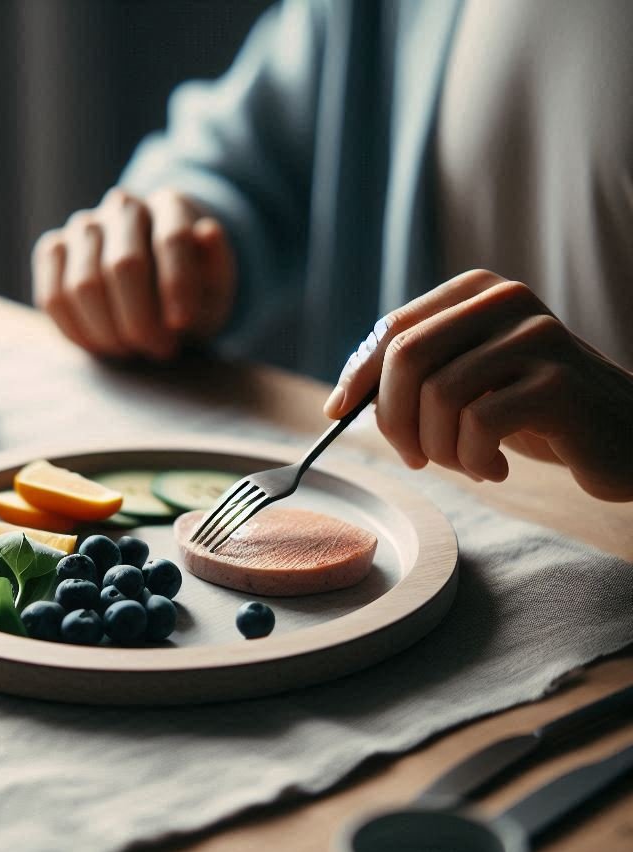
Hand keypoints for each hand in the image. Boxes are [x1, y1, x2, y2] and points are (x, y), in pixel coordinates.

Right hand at [31, 188, 235, 360]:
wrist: (157, 286)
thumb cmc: (191, 291)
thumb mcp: (217, 287)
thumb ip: (218, 266)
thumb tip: (208, 232)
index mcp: (171, 205)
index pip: (172, 239)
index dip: (177, 285)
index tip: (182, 326)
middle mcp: (123, 206)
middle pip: (124, 265)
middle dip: (142, 321)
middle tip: (160, 350)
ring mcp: (83, 226)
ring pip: (83, 285)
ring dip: (109, 333)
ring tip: (132, 351)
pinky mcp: (53, 250)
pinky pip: (53, 297)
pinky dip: (77, 332)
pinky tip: (102, 347)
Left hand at [323, 269, 632, 500]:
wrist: (620, 437)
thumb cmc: (530, 413)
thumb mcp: (467, 381)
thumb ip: (414, 375)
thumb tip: (339, 402)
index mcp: (476, 292)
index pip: (392, 329)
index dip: (357, 376)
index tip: (338, 413)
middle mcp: (505, 300)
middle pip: (406, 357)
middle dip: (392, 418)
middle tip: (412, 457)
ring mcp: (535, 335)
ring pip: (438, 396)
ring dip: (438, 448)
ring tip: (464, 463)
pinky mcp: (557, 381)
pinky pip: (477, 424)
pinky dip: (472, 459)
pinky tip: (494, 468)